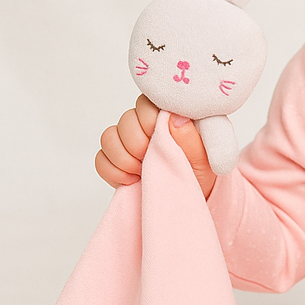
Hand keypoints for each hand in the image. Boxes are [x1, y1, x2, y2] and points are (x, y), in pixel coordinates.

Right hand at [95, 94, 216, 197]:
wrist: (186, 202)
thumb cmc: (199, 177)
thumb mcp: (204, 161)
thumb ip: (191, 138)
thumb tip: (175, 116)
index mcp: (168, 118)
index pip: (147, 103)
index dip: (148, 119)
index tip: (159, 137)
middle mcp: (145, 126)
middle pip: (125, 120)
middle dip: (136, 143)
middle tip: (151, 159)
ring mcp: (128, 143)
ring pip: (109, 137)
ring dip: (123, 158)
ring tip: (142, 172)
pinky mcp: (115, 161)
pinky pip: (101, 158)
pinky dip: (112, 171)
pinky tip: (131, 180)